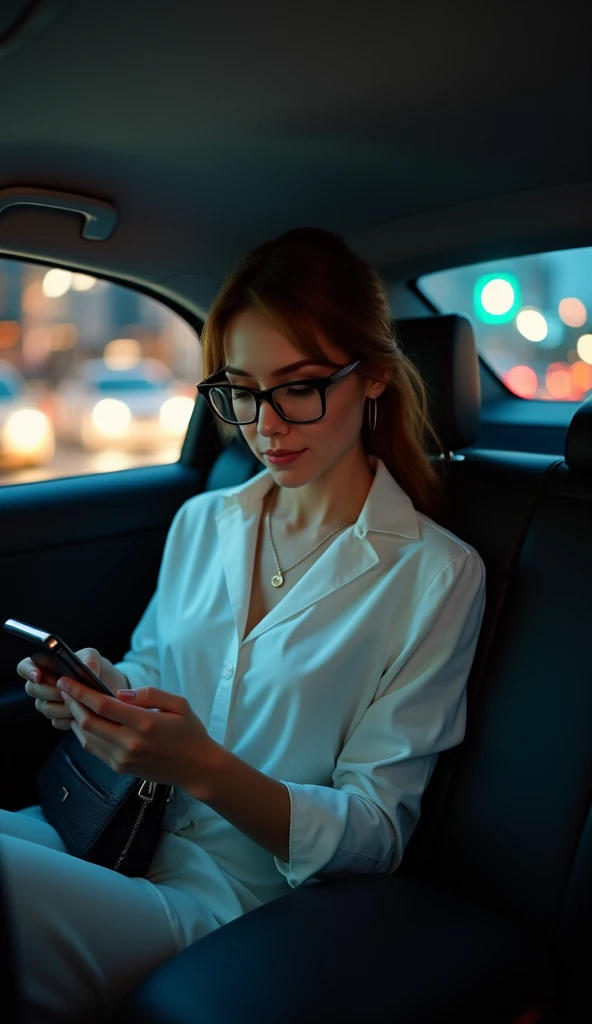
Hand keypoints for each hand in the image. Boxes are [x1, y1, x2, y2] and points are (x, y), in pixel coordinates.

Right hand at [16, 649, 128, 730]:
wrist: (108, 686)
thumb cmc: (95, 667)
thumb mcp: (93, 657)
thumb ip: (89, 658)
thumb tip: (88, 668)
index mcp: (44, 666)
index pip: (24, 667)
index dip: (28, 671)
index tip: (38, 676)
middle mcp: (41, 685)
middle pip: (32, 689)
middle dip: (50, 691)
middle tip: (66, 691)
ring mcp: (47, 703)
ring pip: (46, 707)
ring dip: (63, 705)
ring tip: (81, 702)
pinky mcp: (58, 719)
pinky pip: (57, 721)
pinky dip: (70, 718)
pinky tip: (83, 713)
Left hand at [56, 679, 218, 789]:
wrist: (196, 768)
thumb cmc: (190, 733)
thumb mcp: (179, 704)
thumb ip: (149, 694)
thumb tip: (121, 694)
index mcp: (145, 724)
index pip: (103, 705)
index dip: (81, 692)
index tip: (67, 681)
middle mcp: (130, 743)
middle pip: (89, 721)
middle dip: (73, 702)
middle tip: (65, 688)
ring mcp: (123, 758)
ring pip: (87, 737)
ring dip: (75, 718)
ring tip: (72, 702)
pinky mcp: (120, 768)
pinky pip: (94, 749)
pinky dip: (84, 734)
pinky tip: (84, 721)